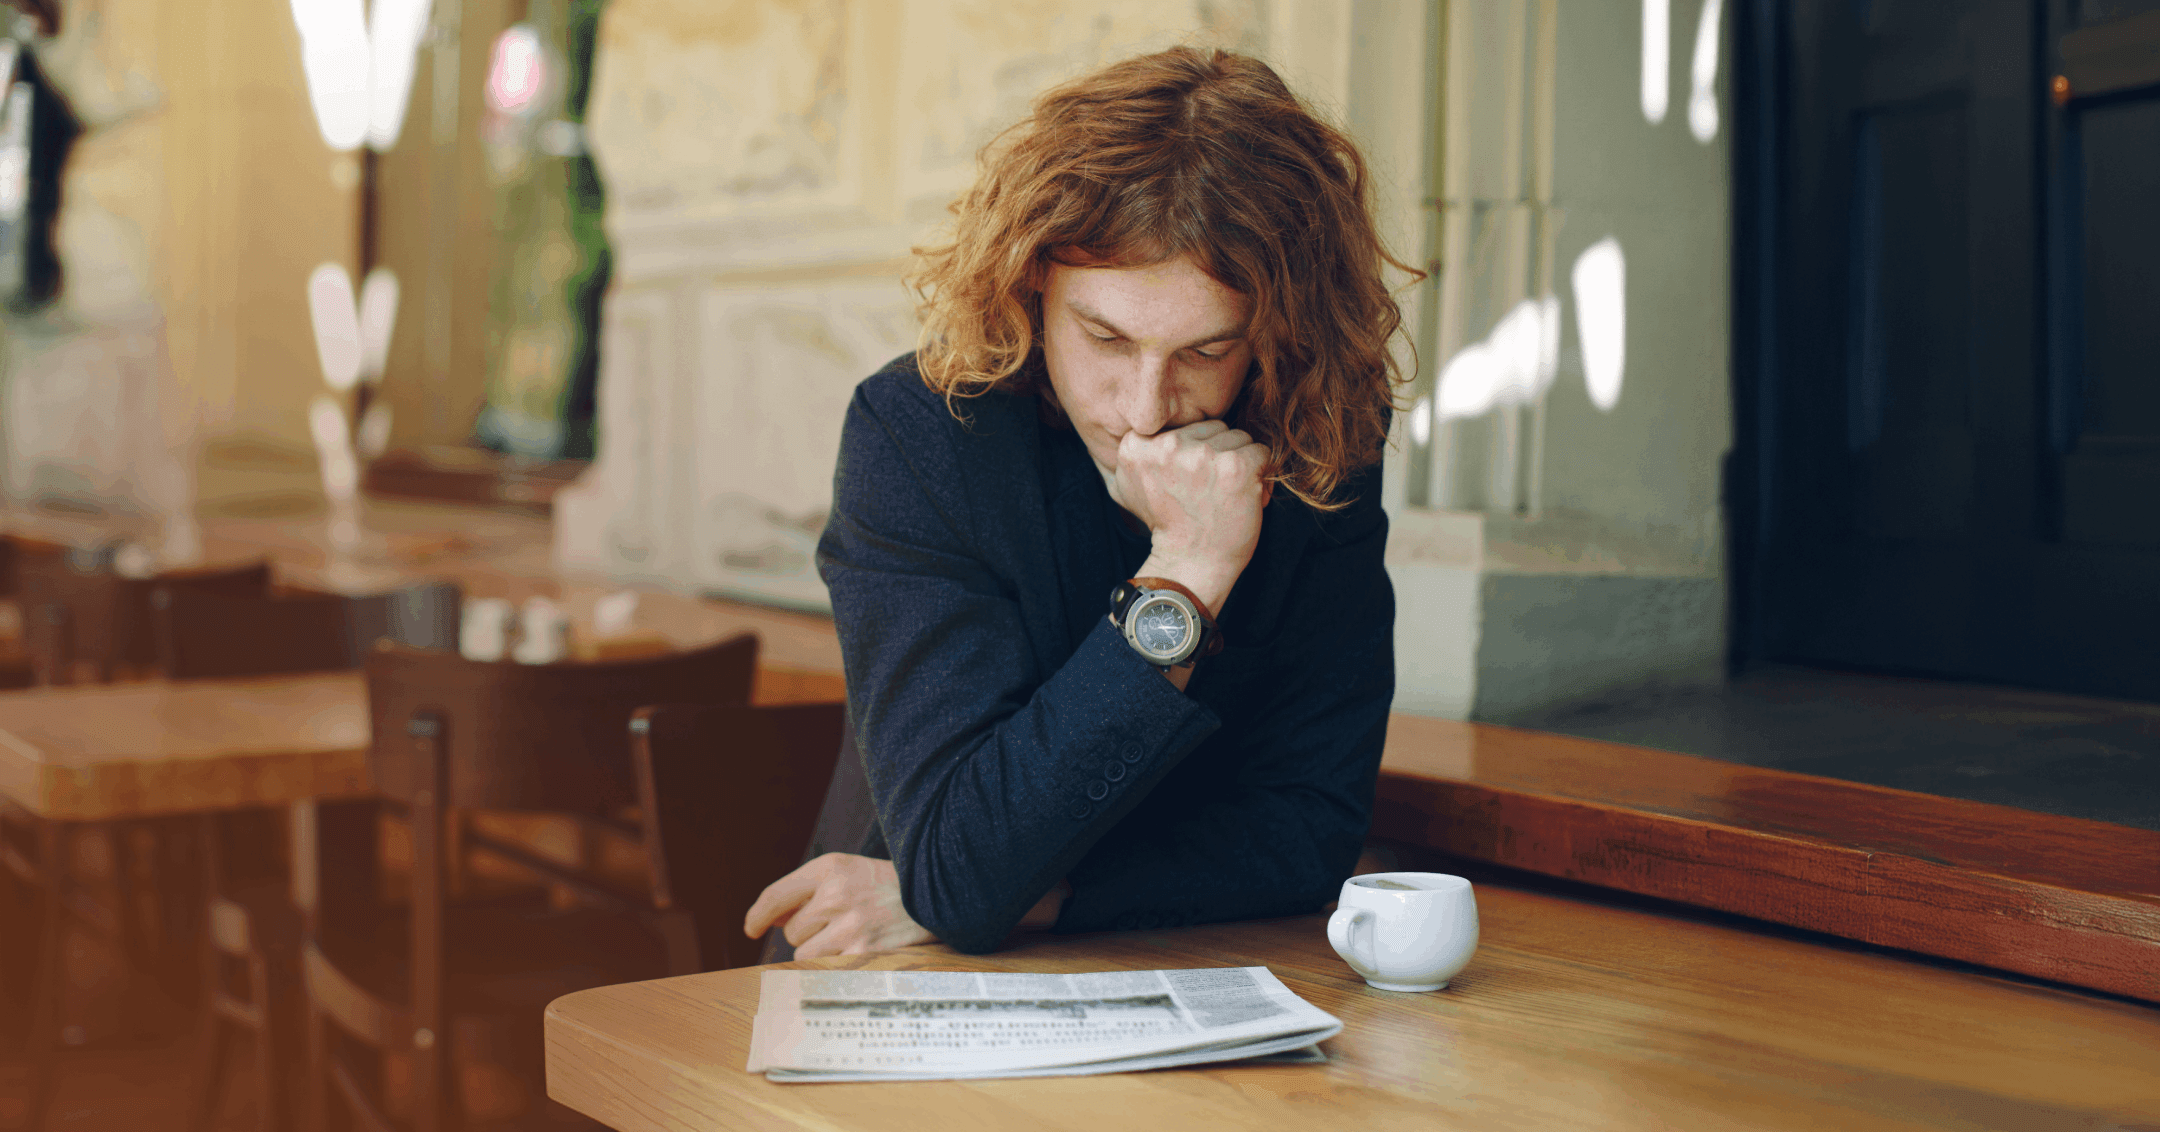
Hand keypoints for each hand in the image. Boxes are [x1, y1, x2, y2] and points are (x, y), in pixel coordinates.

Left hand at [743, 853, 937, 957]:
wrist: (938, 894)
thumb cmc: (885, 886)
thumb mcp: (847, 871)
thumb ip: (809, 890)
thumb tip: (770, 920)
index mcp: (829, 869)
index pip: (776, 895)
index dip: (758, 915)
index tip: (751, 928)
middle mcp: (836, 895)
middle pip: (791, 931)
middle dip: (807, 932)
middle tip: (839, 923)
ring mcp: (850, 926)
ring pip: (804, 953)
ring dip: (820, 952)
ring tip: (851, 937)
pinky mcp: (863, 954)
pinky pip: (825, 969)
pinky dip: (834, 966)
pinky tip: (857, 953)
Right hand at [1107, 420, 1270, 614]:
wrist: (1189, 564)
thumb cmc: (1168, 526)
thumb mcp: (1131, 486)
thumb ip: (1139, 453)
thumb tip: (1149, 425)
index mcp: (1137, 444)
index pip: (1184, 426)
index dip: (1193, 452)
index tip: (1188, 481)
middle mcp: (1168, 445)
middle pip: (1213, 427)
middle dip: (1218, 455)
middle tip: (1209, 490)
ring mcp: (1202, 454)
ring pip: (1238, 437)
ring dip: (1239, 464)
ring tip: (1225, 494)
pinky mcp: (1235, 467)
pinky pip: (1261, 452)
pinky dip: (1260, 474)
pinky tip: (1244, 495)